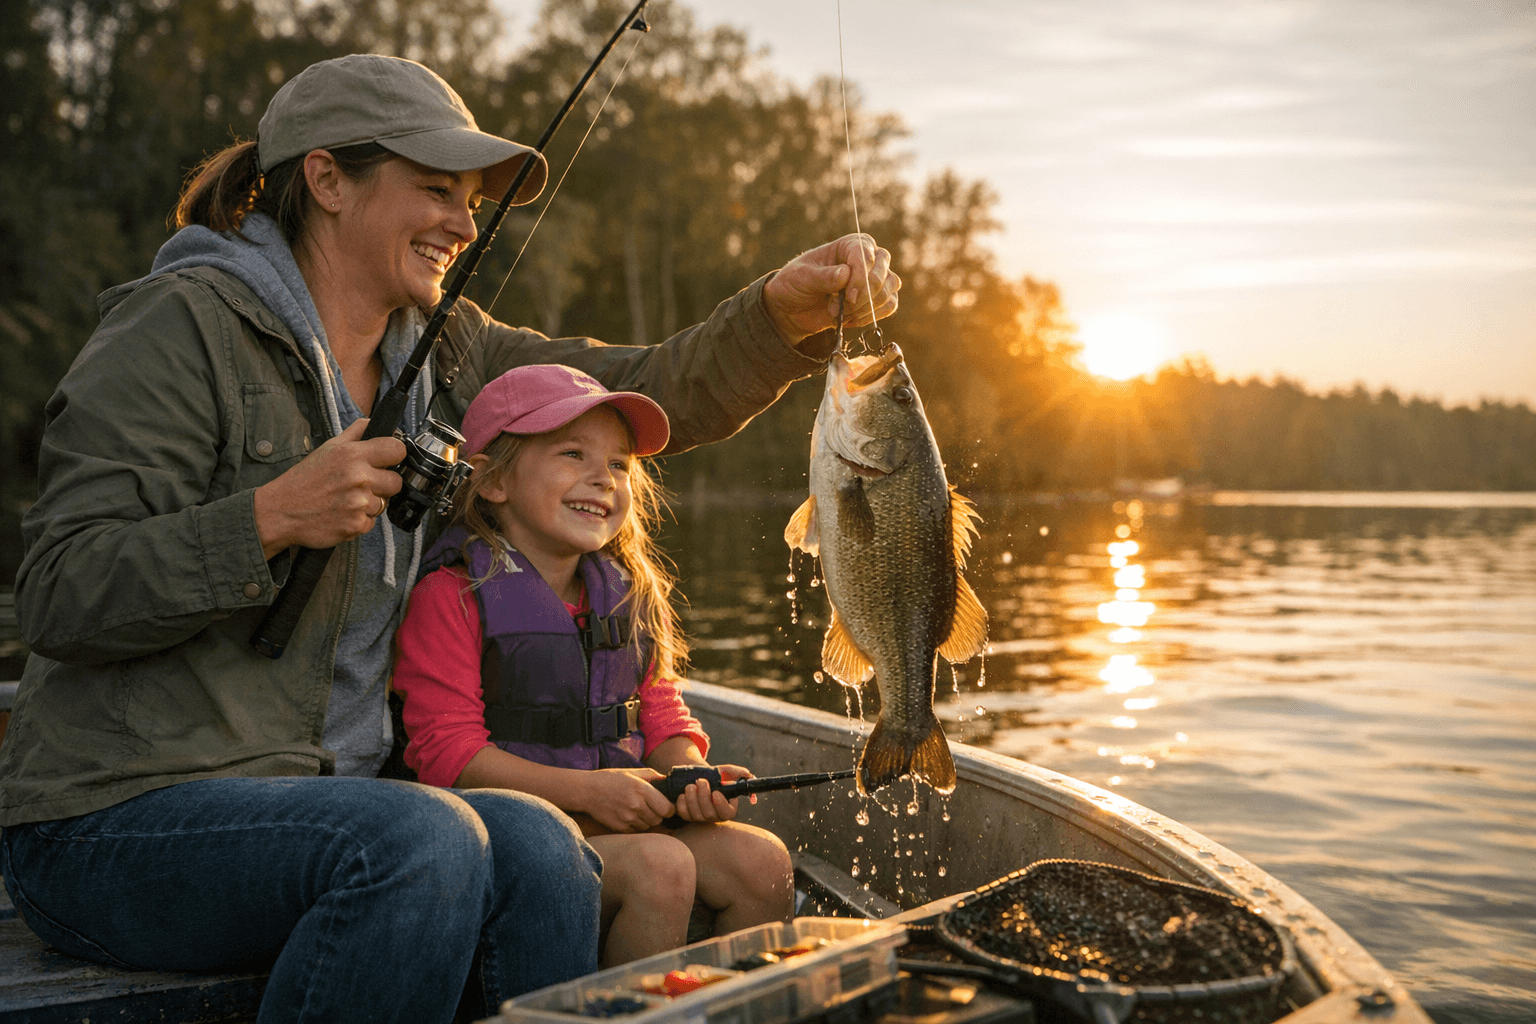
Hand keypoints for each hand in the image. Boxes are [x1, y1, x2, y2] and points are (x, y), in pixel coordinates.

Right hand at [253, 418, 406, 557]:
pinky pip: (372, 522)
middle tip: (364, 484)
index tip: (389, 460)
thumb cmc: (304, 480)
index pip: (397, 450)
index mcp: (353, 455)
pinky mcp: (356, 526)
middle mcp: (359, 478)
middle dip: (384, 484)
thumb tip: (372, 422)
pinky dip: (360, 520)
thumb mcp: (327, 448)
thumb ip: (355, 434)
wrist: (281, 511)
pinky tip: (343, 513)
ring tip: (347, 499)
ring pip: (384, 503)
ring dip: (370, 503)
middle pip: (397, 482)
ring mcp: (359, 504)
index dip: (395, 455)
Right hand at [580, 768, 674, 832]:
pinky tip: (628, 815)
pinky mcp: (619, 828)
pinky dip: (635, 825)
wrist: (587, 791)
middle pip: (659, 819)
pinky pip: (636, 830)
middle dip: (658, 814)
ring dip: (646, 820)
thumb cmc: (611, 779)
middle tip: (649, 806)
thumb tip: (668, 781)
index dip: (669, 808)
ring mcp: (627, 818)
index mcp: (642, 789)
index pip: (667, 809)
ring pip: (648, 826)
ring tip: (637, 810)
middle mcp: (636, 805)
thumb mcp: (632, 772)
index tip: (666, 805)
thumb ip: (653, 776)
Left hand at [672, 764, 753, 823]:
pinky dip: (682, 803)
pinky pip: (684, 813)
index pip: (727, 813)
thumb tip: (748, 776)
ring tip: (690, 785)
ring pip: (696, 814)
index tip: (715, 792)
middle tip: (700, 781)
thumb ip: (740, 773)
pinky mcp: (688, 816)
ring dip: (692, 798)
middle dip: (703, 796)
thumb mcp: (728, 772)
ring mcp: (700, 818)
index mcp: (728, 808)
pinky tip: (683, 794)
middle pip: (709, 814)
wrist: (699, 776)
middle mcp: (714, 816)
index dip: (721, 805)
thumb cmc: (716, 776)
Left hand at [762, 233, 900, 346]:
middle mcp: (867, 257)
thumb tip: (845, 273)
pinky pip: (889, 305)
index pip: (866, 256)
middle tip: (839, 307)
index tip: (848, 298)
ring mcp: (875, 278)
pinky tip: (851, 319)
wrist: (792, 308)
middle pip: (883, 273)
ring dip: (866, 308)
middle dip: (864, 296)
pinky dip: (871, 316)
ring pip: (889, 289)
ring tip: (841, 313)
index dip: (860, 279)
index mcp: (849, 244)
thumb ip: (822, 276)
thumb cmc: (795, 284)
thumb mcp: (801, 277)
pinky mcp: (877, 298)